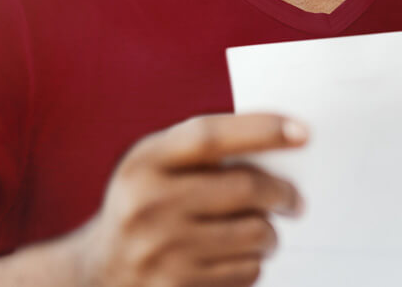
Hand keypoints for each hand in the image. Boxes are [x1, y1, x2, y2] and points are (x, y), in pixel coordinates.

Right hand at [67, 113, 305, 286]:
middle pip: (244, 189)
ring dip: (270, 233)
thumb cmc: (146, 205)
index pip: (208, 137)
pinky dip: (254, 263)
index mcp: (143, 163)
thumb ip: (206, 152)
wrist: (99, 270)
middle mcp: (147, 205)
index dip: (260, 130)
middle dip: (283, 193)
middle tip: (294, 200)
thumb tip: (284, 145)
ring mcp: (160, 251)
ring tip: (261, 232)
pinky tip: (236, 258)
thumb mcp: (156, 167)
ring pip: (255, 233)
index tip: (302, 132)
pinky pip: (247, 271)